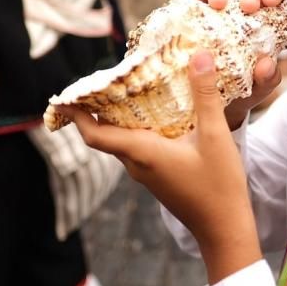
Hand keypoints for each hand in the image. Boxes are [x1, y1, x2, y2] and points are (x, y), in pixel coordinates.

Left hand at [58, 52, 261, 283]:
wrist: (224, 229)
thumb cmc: (218, 185)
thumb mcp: (215, 135)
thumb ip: (205, 94)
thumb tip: (199, 56)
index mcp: (142, 153)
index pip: (94, 135)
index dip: (75, 115)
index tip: (62, 97)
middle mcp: (137, 163)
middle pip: (105, 133)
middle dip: (97, 107)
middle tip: (102, 78)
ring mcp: (146, 172)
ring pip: (121, 140)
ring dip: (117, 117)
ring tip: (127, 87)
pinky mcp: (157, 175)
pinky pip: (136, 146)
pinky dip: (135, 127)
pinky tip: (155, 112)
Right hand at [195, 0, 286, 127]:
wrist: (214, 104)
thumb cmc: (243, 91)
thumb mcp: (259, 88)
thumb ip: (268, 78)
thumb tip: (268, 64)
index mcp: (266, 26)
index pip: (276, 2)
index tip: (271, 2)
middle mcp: (243, 15)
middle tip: (248, 6)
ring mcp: (220, 15)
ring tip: (217, 3)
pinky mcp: (198, 18)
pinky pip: (199, 1)